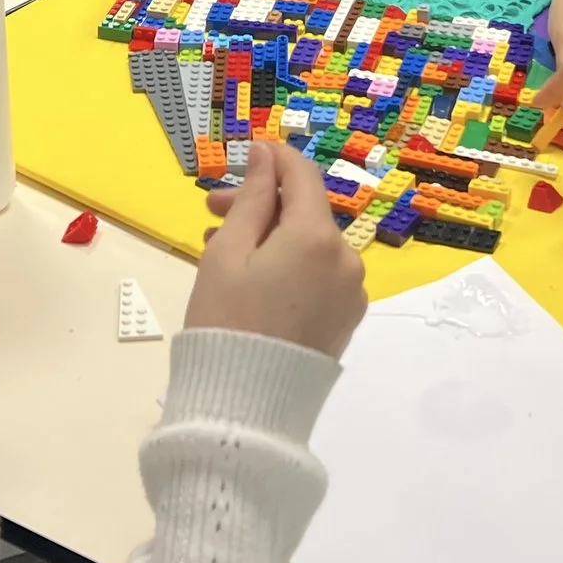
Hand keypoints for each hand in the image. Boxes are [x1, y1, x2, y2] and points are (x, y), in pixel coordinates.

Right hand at [186, 141, 367, 359]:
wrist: (247, 407)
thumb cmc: (227, 321)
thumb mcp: (227, 252)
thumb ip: (251, 198)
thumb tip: (265, 156)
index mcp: (317, 236)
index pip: (302, 175)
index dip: (273, 158)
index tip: (244, 155)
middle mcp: (346, 258)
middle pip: (304, 212)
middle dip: (261, 204)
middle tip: (211, 211)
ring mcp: (351, 291)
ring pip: (310, 244)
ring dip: (272, 236)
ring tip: (223, 248)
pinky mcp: (346, 319)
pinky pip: (318, 275)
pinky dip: (290, 265)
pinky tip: (254, 277)